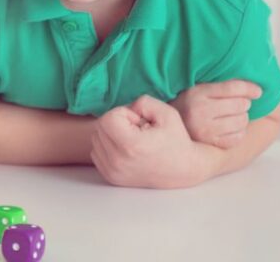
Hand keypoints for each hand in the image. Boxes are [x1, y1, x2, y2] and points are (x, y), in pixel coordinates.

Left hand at [91, 95, 206, 188]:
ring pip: (96, 140)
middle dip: (116, 122)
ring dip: (111, 134)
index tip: (139, 121)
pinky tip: (125, 148)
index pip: (108, 118)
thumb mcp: (166, 113)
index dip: (124, 113)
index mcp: (131, 145)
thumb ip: (143, 102)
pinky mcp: (111, 177)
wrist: (183, 170)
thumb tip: (127, 108)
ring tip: (132, 139)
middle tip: (137, 129)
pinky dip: (107, 146)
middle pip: (100, 128)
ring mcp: (113, 172)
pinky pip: (96, 153)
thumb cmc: (176, 140)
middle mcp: (119, 161)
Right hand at [170, 80, 261, 148]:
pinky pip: (238, 137)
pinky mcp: (210, 144)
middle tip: (239, 104)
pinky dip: (239, 132)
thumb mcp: (199, 89)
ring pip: (241, 121)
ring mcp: (205, 130)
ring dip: (242, 117)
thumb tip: (253, 87)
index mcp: (197, 93)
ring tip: (234, 115)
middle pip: (240, 104)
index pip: (233, 88)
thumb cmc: (189, 105)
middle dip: (244, 103)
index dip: (250, 88)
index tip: (258, 91)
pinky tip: (231, 128)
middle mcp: (200, 111)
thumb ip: (221, 86)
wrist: (168, 127)